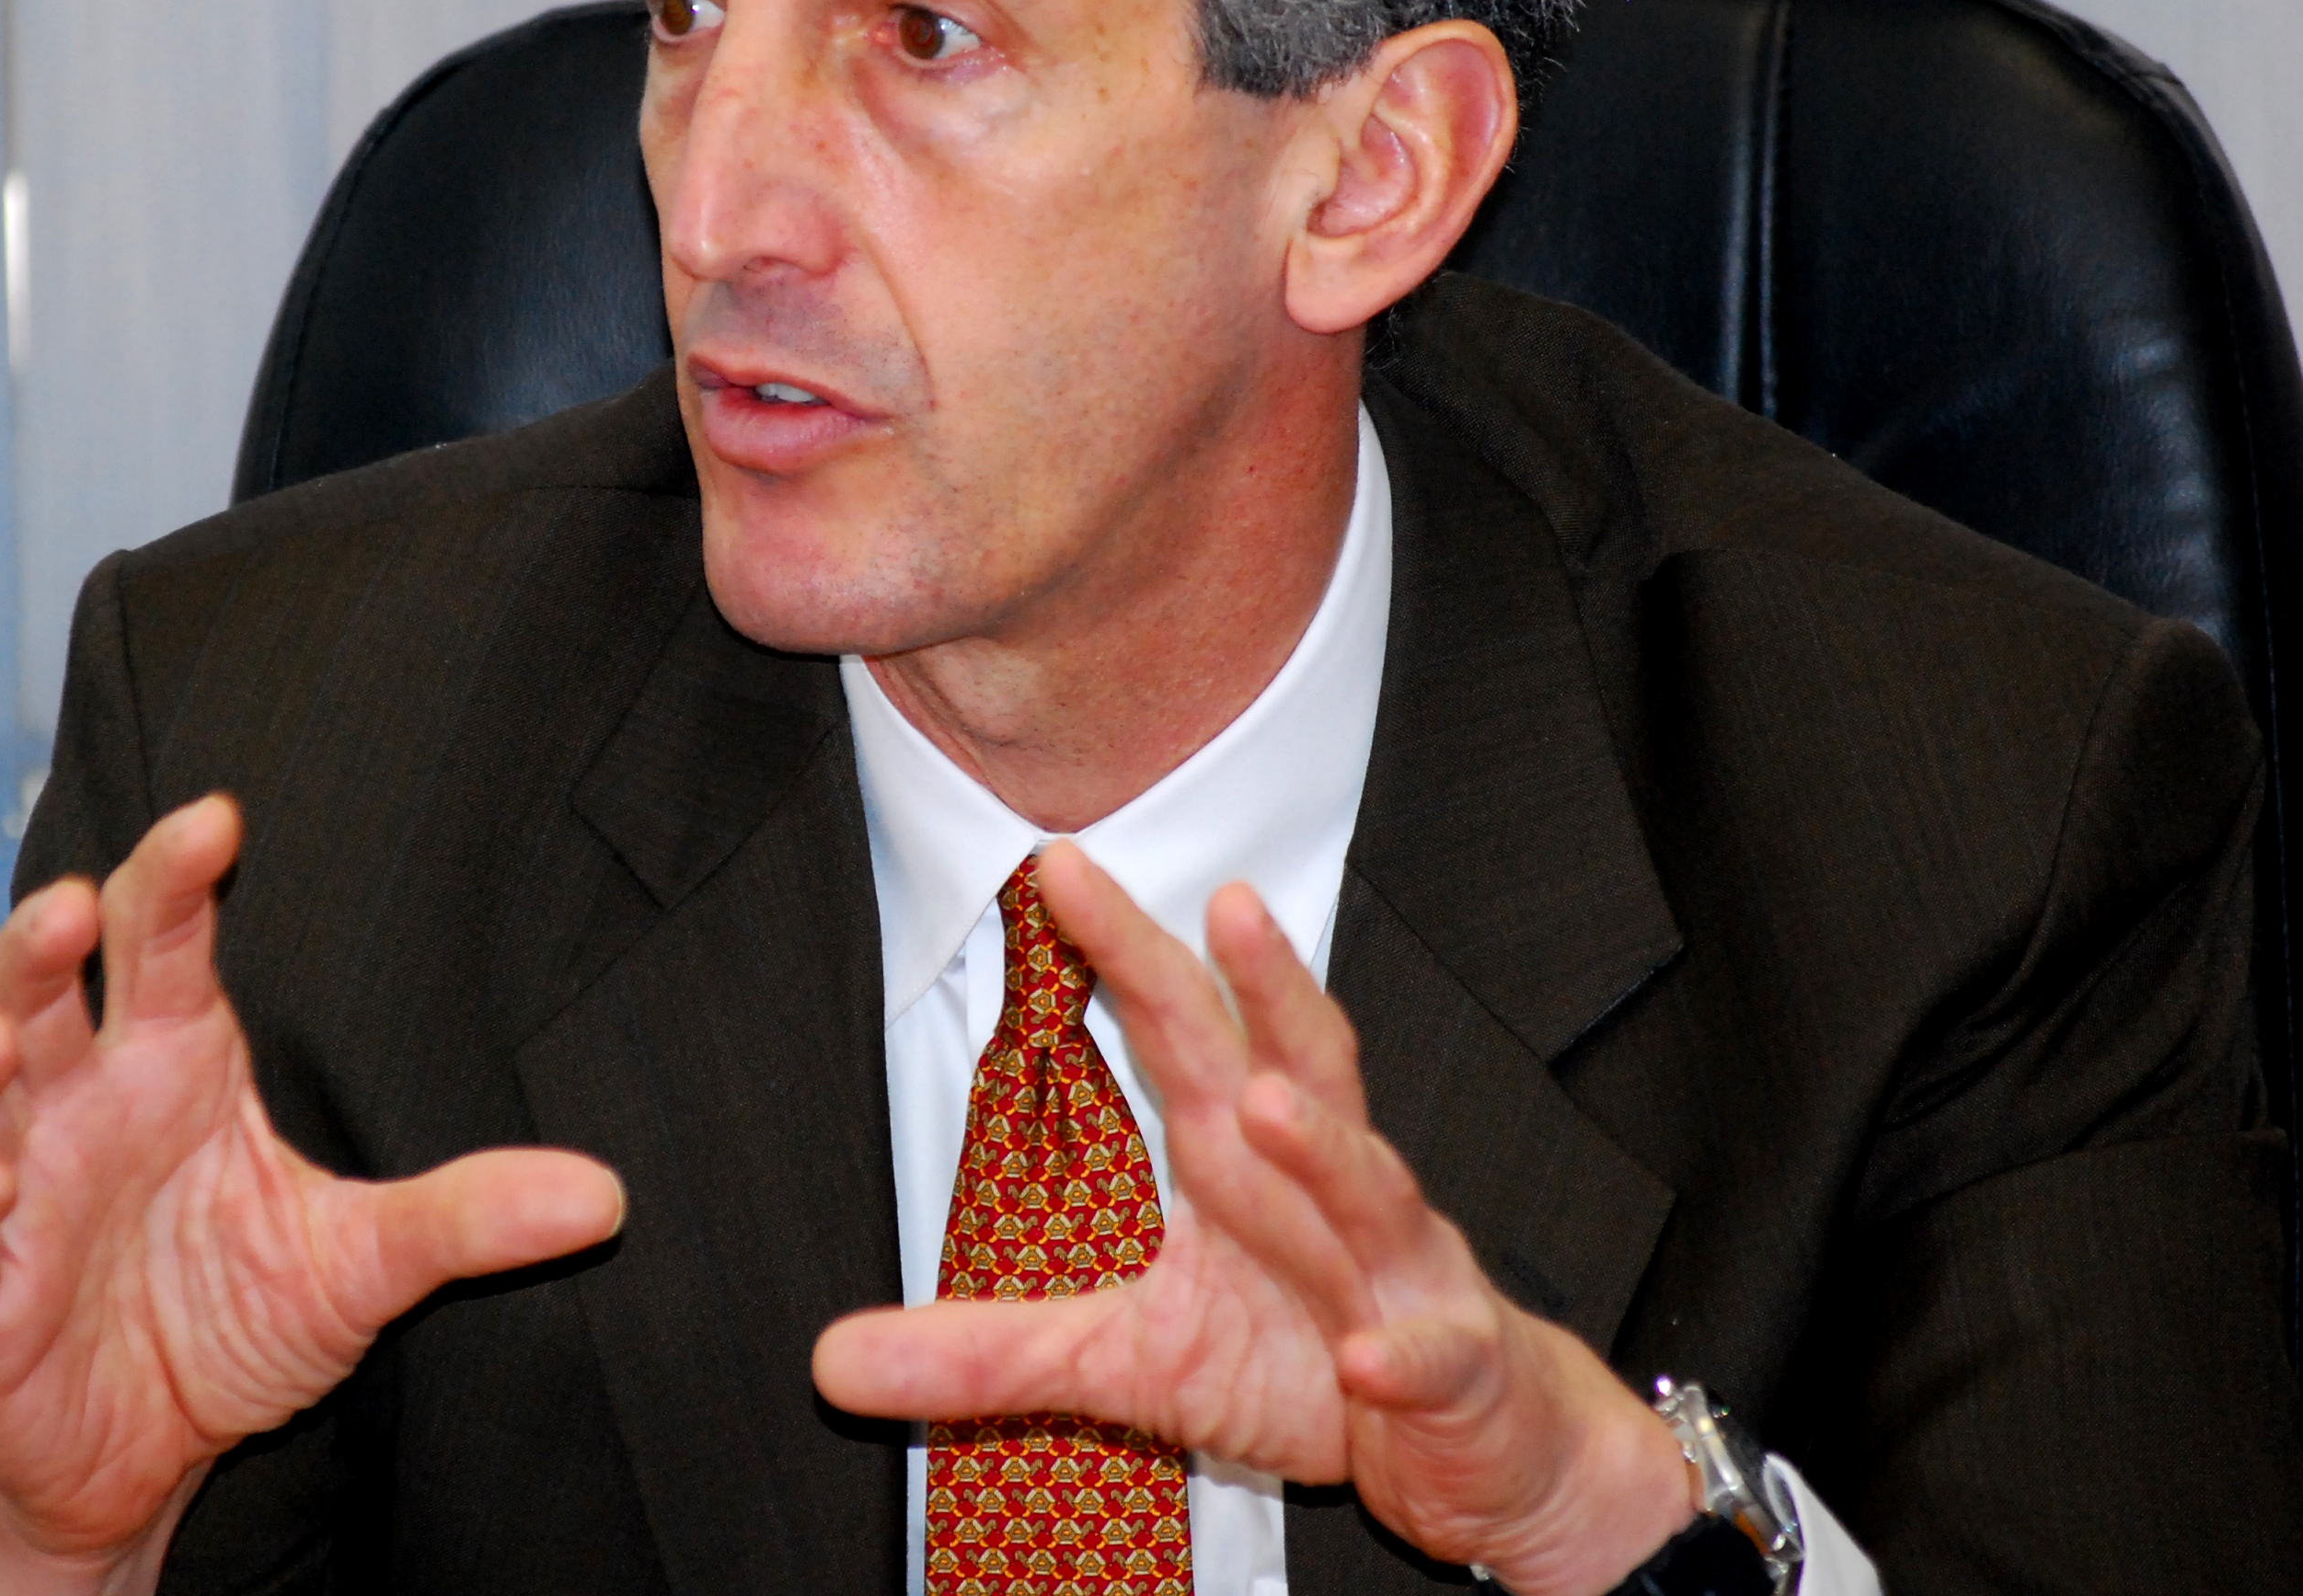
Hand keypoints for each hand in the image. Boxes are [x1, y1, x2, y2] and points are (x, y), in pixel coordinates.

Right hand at [0, 796, 626, 1593]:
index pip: (163, 941)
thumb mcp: (364, 1265)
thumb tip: (606, 1194)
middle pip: (43, 988)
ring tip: (2, 1038)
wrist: (146, 1460)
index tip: (217, 820)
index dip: (176, 875)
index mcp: (173, 1062)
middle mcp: (84, 1104)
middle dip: (43, 941)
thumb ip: (468, 1217)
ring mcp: (21, 1188)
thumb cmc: (234, 1325)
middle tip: (72, 903)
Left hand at [812, 843, 1690, 1595]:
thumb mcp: (1129, 1359)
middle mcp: (1328, 1183)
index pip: (1183, 1026)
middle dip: (1263, 981)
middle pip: (1293, 1061)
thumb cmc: (1304, 1358)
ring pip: (1374, 1185)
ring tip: (1265, 1101)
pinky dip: (1404, 1350)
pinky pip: (1430, 1351)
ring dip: (1326, 1145)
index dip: (1127, 948)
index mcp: (1243, 1157)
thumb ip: (988, 1351)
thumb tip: (829, 1359)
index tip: (1056, 863)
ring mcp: (1400, 1266)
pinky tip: (1368, 1355)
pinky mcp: (1451, 1362)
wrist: (1472, 1439)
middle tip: (1224, 897)